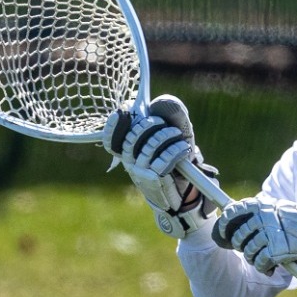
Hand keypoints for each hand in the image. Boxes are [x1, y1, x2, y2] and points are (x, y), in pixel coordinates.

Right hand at [102, 94, 215, 237]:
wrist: (185, 195)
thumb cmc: (176, 161)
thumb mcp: (175, 135)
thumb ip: (170, 115)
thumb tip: (160, 102)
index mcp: (128, 152)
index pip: (111, 139)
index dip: (115, 125)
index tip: (124, 111)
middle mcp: (130, 162)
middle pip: (132, 137)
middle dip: (148, 124)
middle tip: (160, 122)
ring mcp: (140, 172)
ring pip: (149, 146)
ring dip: (166, 136)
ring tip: (176, 136)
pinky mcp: (154, 180)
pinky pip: (162, 160)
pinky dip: (175, 150)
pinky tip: (183, 149)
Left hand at [212, 198, 296, 281]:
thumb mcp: (277, 211)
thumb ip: (256, 214)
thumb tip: (229, 221)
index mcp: (262, 204)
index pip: (234, 211)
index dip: (224, 225)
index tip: (223, 234)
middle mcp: (264, 216)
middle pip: (239, 236)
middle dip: (241, 247)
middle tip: (249, 250)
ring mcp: (271, 233)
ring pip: (248, 250)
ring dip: (253, 259)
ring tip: (263, 259)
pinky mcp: (277, 249)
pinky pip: (261, 262)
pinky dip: (264, 268)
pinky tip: (270, 268)